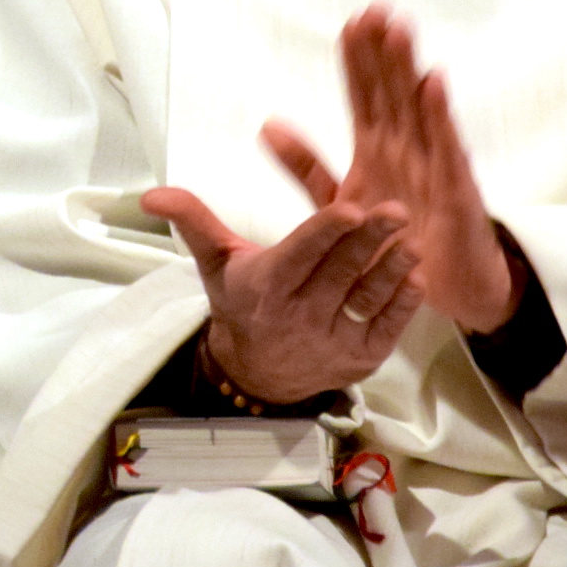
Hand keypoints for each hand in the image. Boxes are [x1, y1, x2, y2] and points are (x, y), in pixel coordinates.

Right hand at [140, 164, 424, 404]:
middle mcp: (299, 315)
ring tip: (412, 241)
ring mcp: (333, 340)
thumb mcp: (215, 262)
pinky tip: (416, 276)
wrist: (257, 373)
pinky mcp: (360, 358)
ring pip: (367, 299)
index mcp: (267, 287)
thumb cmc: (241, 302)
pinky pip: (386, 328)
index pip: (300, 256)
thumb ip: (192, 220)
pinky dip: (402, 304)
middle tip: (396, 209)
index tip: (350, 208)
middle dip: (369, 240)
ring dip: (392, 270)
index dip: (325, 233)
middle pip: (339, 272)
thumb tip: (150, 194)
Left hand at [260, 6, 520, 333]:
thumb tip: (266, 125)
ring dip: (408, 70)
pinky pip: (445, 150)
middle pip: (391, 92)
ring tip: (398, 30)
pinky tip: (433, 83)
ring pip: (417, 110)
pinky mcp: (454, 193)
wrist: (441, 291)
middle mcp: (406, 150)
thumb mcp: (338, 201)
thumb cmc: (395, 243)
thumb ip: (305, 165)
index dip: (358, 61)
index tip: (350, 23)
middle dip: (383, 51)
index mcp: (377, 150)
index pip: (365, 96)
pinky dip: (439, 117)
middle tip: (375, 9)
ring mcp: (433, 167)